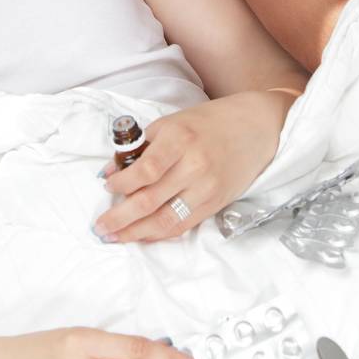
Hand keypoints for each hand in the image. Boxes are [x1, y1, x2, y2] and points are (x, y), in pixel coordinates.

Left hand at [91, 91, 292, 243]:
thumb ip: (143, 146)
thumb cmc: (210, 122)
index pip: (144, 171)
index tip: (107, 186)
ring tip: (115, 236)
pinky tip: (143, 235)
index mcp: (180, 138)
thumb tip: (112, 170)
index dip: (121, 184)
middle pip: (149, 200)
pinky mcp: (215, 204)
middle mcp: (194, 165)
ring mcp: (207, 188)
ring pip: (164, 220)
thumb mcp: (173, 122)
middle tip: (100, 226)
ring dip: (135, 232)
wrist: (258, 127)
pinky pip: (183, 225)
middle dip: (119, 217)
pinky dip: (159, 234)